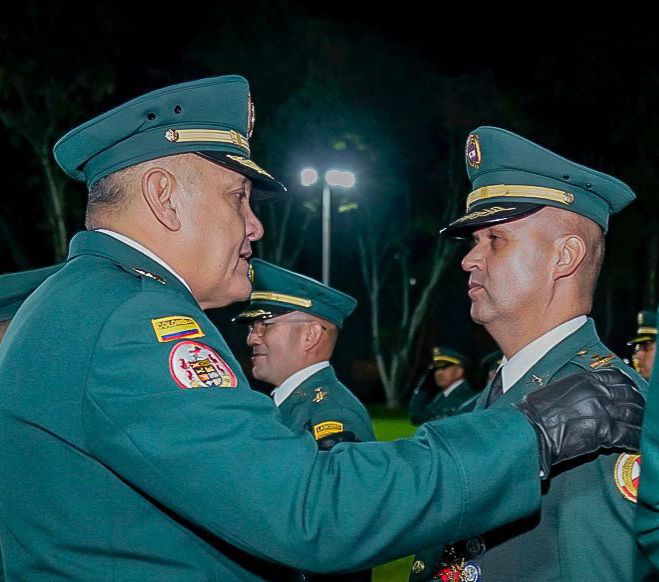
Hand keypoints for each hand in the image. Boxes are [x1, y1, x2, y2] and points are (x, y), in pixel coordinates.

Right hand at [513, 369, 643, 478]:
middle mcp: (598, 392)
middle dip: (637, 405)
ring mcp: (604, 411)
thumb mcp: (559, 390)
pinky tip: (634, 443)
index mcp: (586, 380)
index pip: (617, 378)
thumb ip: (580, 390)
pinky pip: (629, 435)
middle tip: (639, 413)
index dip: (628, 386)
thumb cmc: (536, 412)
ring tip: (639, 429)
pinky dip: (634, 440)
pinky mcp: (605, 432)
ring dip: (639, 423)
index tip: (631, 392)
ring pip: (633, 416)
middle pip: (630, 396)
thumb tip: (591, 397)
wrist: (531, 429)